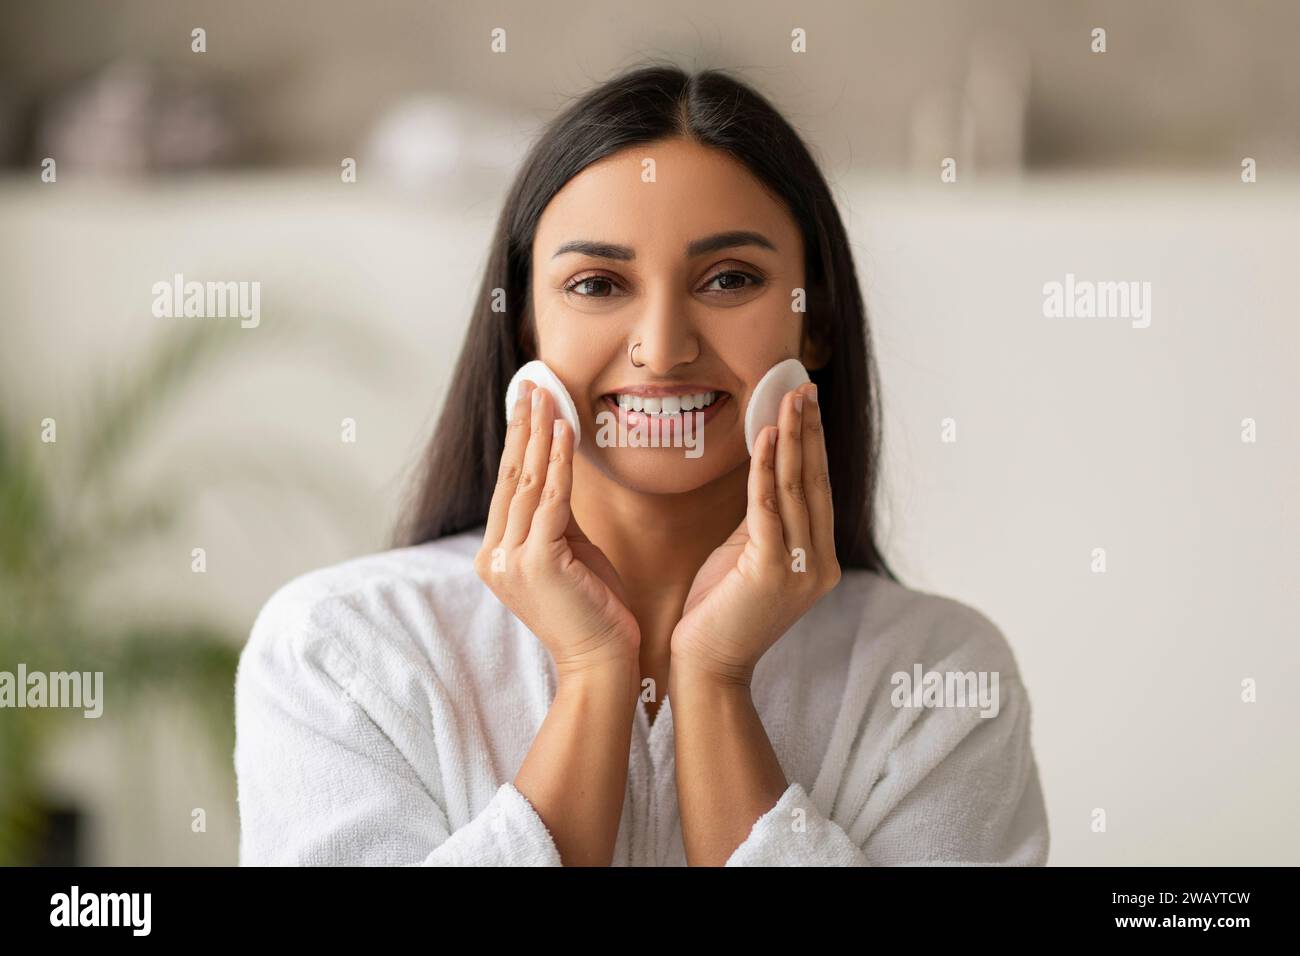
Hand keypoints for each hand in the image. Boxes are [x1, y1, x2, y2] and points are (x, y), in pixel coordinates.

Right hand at [475, 381, 639, 673]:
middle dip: (522, 426)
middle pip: (511, 477)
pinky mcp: (536, 563)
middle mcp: (495, 557)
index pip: (508, 487)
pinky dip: (559, 462)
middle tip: (530, 383)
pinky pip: (551, 500)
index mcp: (497, 556)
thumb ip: (556, 520)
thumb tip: (556, 475)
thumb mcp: (570, 556)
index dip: (518, 442)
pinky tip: (565, 429)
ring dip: (539, 433)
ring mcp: (511, 561)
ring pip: (527, 483)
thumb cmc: (594, 611)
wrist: (602, 663)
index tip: (526, 403)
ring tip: (546, 393)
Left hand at [671, 381, 839, 683]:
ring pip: (797, 489)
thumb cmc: (718, 611)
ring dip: (792, 438)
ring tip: (790, 399)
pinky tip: (766, 437)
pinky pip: (769, 509)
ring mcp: (801, 570)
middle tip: (805, 387)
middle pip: (815, 482)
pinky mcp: (773, 572)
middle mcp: (820, 563)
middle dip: (810, 430)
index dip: (814, 444)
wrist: (706, 666)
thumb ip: (763, 520)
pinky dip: (766, 469)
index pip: (818, 489)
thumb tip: (766, 471)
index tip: (808, 404)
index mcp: (819, 560)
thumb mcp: (748, 556)